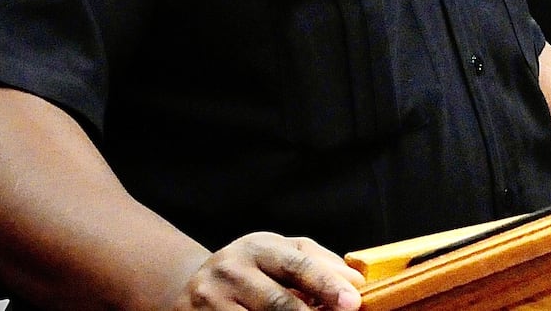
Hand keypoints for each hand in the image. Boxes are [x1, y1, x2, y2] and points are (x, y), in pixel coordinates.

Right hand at [171, 232, 362, 310]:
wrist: (194, 286)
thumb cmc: (251, 271)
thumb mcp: (279, 254)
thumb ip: (318, 262)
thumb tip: (355, 281)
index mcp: (257, 247)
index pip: (297, 264)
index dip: (326, 284)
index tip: (352, 301)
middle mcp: (231, 271)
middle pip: (277, 302)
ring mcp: (210, 301)